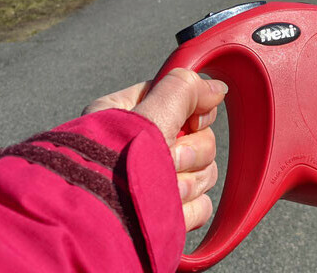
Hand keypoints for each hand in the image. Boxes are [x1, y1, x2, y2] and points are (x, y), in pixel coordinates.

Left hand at [83, 69, 226, 230]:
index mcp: (129, 116)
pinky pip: (200, 204)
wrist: (100, 228)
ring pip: (203, 172)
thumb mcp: (150, 115)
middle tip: (170, 160)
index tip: (190, 123)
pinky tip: (166, 210)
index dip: (192, 112)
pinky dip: (188, 210)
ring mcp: (156, 182)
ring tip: (163, 190)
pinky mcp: (167, 212)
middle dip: (190, 154)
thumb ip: (184, 90)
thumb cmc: (114, 168)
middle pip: (200, 139)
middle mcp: (141, 147)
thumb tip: (216, 88)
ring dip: (187, 183)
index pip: (180, 101)